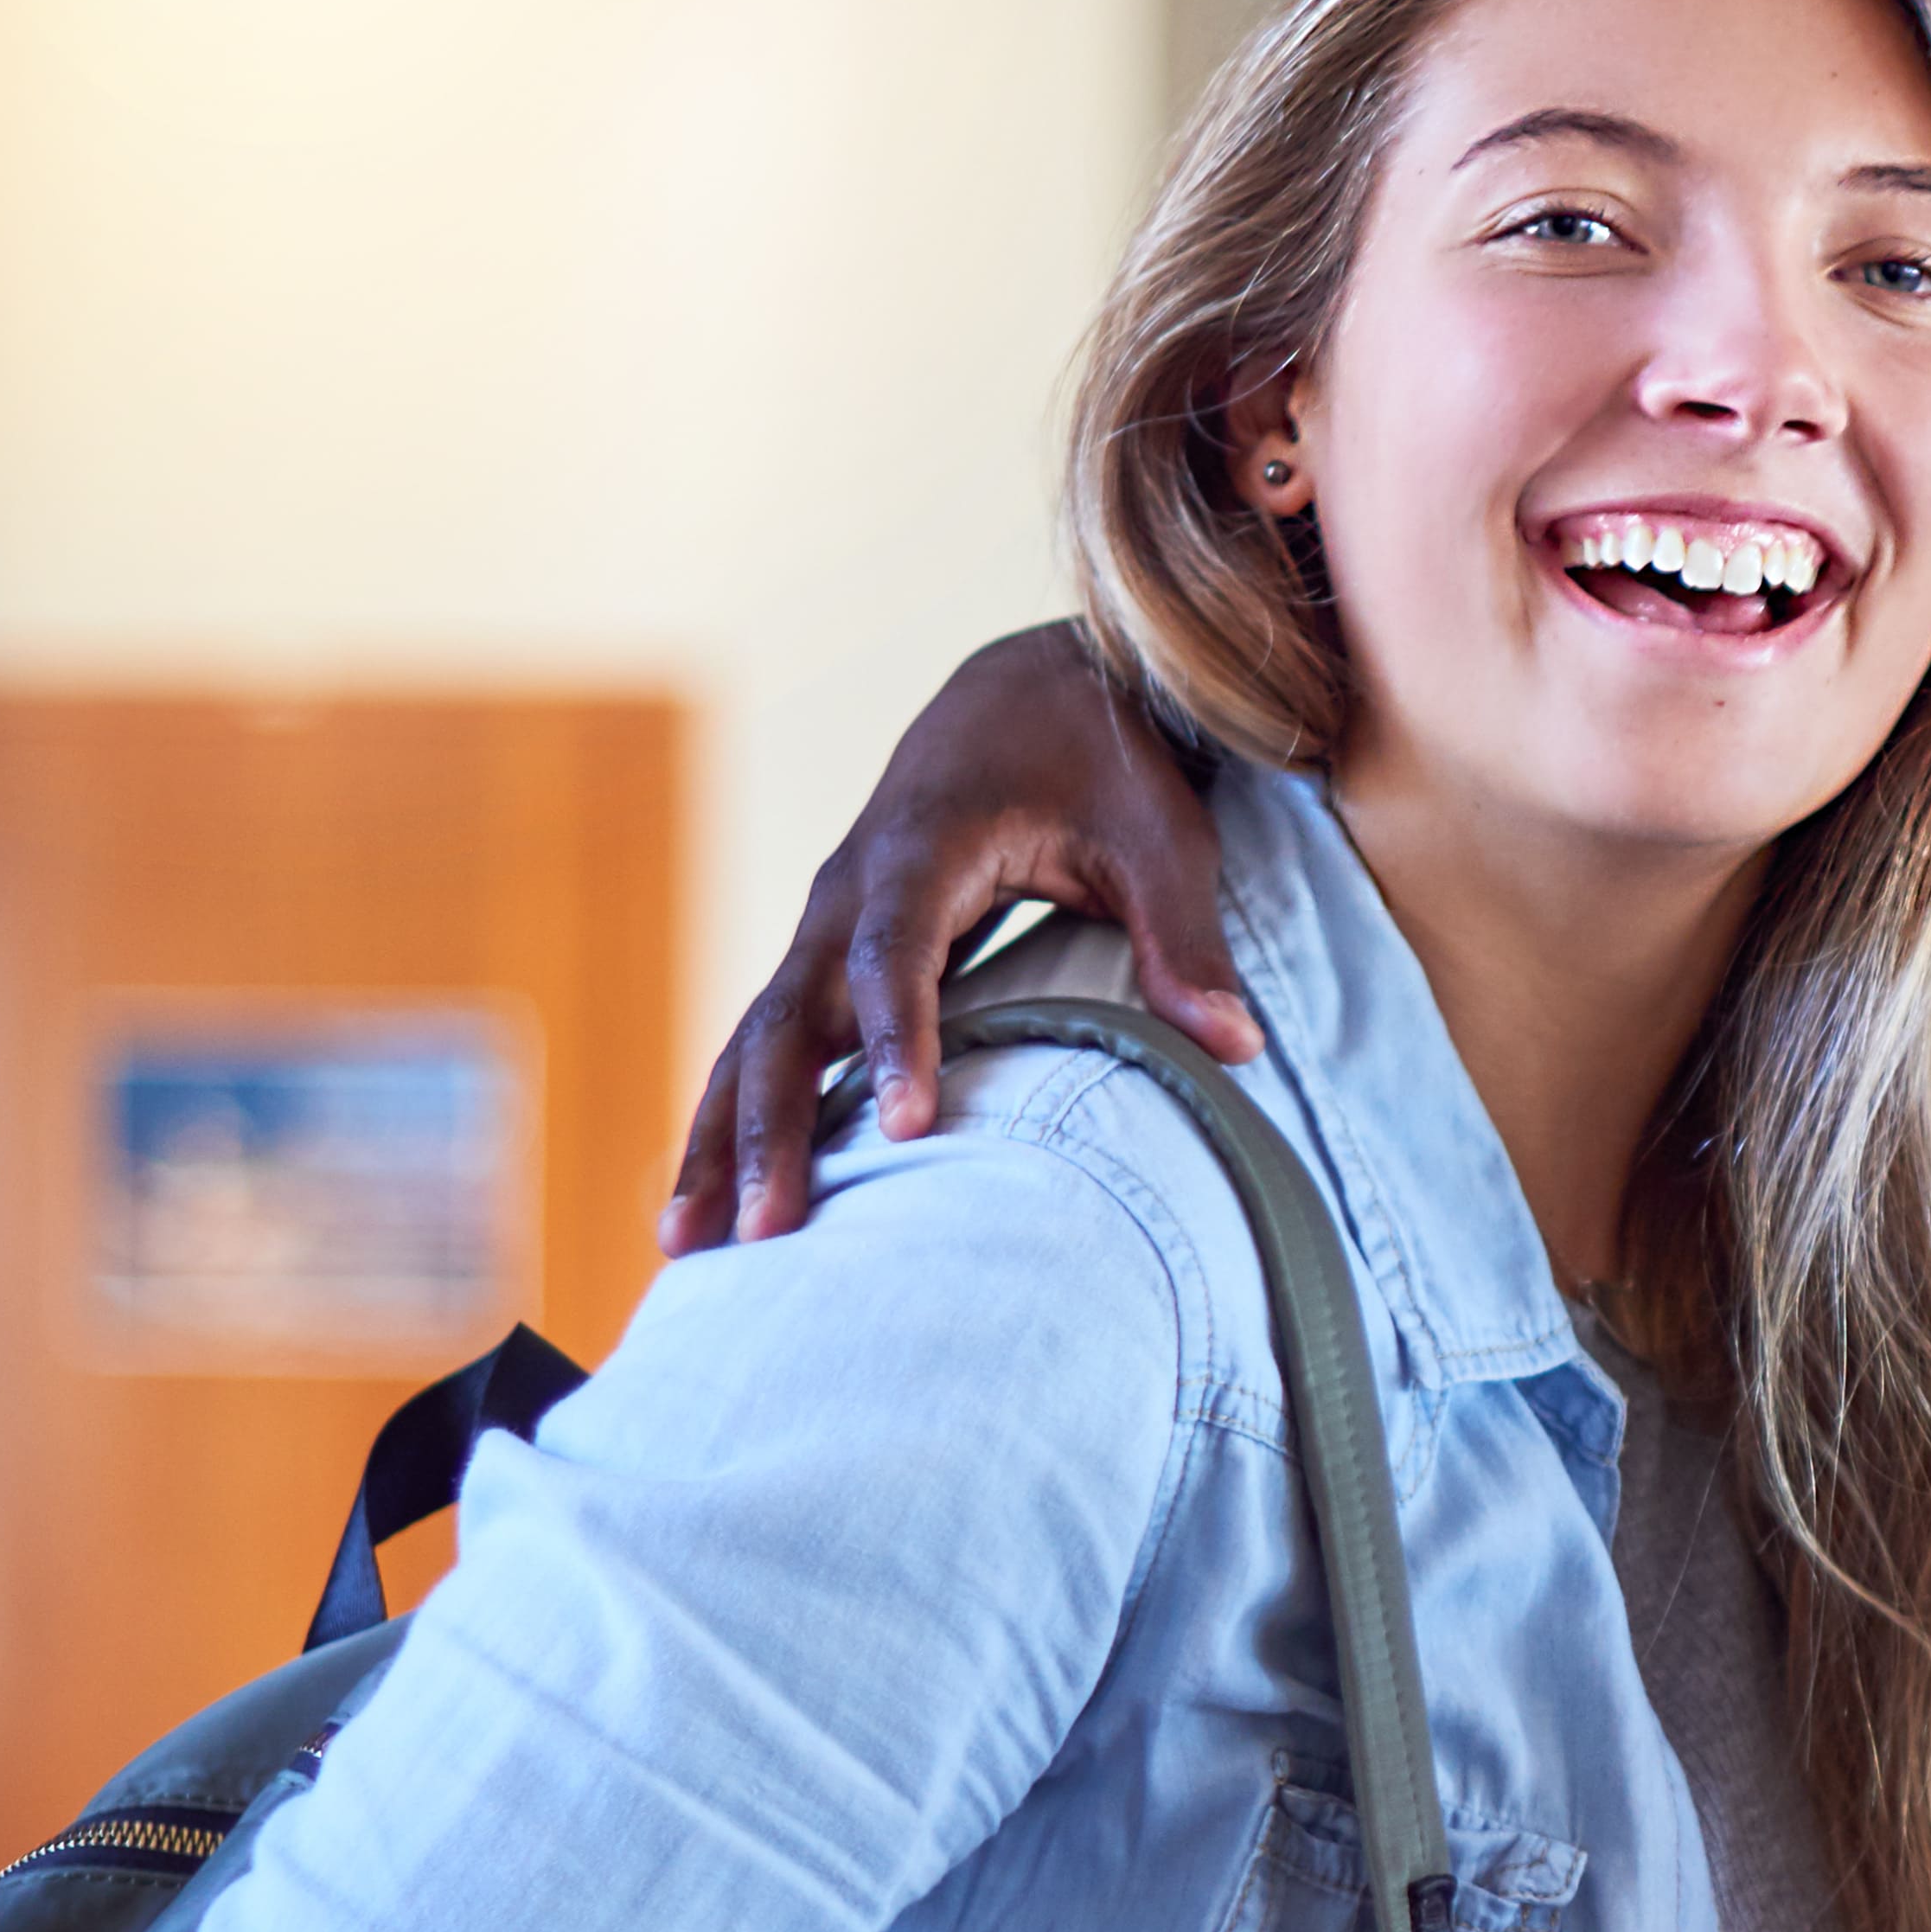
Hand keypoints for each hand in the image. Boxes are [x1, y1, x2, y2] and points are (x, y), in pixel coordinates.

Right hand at [661, 626, 1255, 1252]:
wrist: (1035, 684)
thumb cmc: (1107, 757)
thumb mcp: (1160, 835)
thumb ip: (1186, 940)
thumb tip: (1239, 1047)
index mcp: (926, 842)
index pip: (896, 953)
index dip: (898, 1038)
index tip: (906, 1128)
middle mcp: (851, 884)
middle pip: (793, 1012)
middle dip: (772, 1123)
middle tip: (766, 1230)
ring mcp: (830, 918)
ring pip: (759, 1036)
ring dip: (721, 1137)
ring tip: (691, 1248)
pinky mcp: (833, 950)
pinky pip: (772, 1037)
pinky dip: (736, 1112)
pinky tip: (714, 1201)